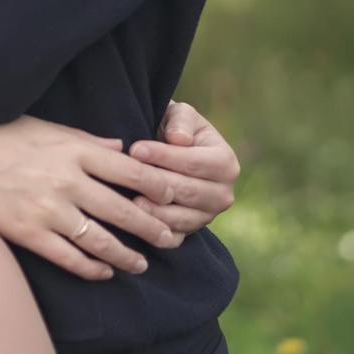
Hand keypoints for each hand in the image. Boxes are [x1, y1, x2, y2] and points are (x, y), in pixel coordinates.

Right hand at [0, 117, 201, 282]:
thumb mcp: (44, 128)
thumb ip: (85, 140)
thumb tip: (121, 147)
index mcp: (73, 150)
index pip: (132, 171)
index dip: (160, 187)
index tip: (176, 197)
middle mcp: (66, 181)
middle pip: (124, 210)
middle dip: (153, 228)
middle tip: (172, 239)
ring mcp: (47, 210)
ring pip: (102, 241)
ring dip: (127, 256)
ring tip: (141, 265)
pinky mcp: (29, 234)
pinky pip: (70, 258)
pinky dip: (92, 268)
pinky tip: (103, 273)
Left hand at [123, 100, 239, 233]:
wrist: (170, 153)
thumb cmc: (174, 129)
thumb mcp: (180, 114)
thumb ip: (181, 120)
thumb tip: (179, 139)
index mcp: (226, 163)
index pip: (193, 162)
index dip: (164, 156)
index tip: (135, 149)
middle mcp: (223, 194)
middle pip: (188, 192)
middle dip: (156, 184)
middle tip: (127, 177)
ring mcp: (208, 216)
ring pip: (182, 218)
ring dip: (155, 212)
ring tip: (131, 203)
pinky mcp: (190, 232)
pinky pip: (175, 238)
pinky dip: (156, 234)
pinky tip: (137, 224)